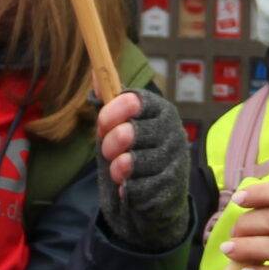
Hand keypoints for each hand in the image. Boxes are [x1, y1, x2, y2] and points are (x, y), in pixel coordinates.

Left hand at [96, 87, 189, 251]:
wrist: (156, 198)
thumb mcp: (119, 127)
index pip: (135, 100)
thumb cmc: (135, 154)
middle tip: (107, 151)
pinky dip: (127, 189)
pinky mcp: (171, 187)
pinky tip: (130, 188)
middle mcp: (172, 131)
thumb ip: (108, 102)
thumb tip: (93, 72)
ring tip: (118, 171)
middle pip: (130, 132)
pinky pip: (137, 187)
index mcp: (160, 110)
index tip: (102, 123)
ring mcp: (175, 160)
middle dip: (110, 144)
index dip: (113, 111)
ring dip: (117, 169)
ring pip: (132, 162)